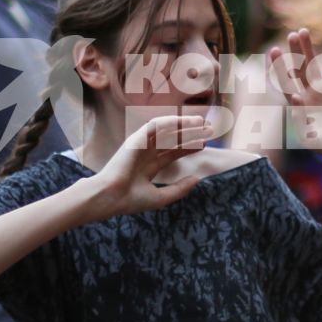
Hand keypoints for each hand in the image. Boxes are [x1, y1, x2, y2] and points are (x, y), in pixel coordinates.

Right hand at [91, 114, 213, 214]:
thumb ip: (180, 188)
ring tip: (201, 123)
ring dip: (183, 125)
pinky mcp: (136, 139)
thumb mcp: (161, 197)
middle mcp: (146, 153)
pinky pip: (155, 125)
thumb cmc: (131, 200)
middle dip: (191, 134)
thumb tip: (197, 179)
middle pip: (173, 140)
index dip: (189, 147)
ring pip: (166, 131)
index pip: (173, 153)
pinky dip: (170, 121)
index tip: (205, 144)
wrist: (112, 197)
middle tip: (209, 130)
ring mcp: (141, 145)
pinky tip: (186, 121)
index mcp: (149, 166)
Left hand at [265, 27, 321, 139]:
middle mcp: (309, 96)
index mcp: (299, 106)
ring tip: (302, 31)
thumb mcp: (313, 136)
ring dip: (308, 49)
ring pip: (314, 65)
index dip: (279, 68)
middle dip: (293, 53)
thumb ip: (301, 117)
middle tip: (289, 35)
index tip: (273, 51)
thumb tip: (292, 96)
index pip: (285, 83)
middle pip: (298, 70)